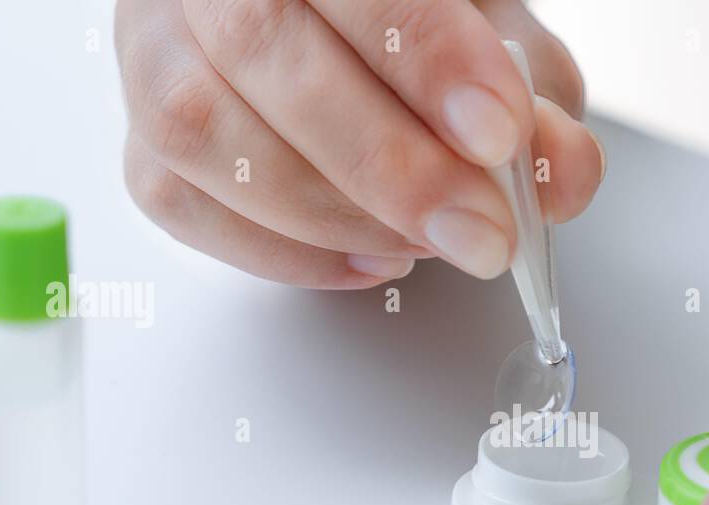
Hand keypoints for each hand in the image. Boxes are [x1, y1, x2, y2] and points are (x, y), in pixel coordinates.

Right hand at [114, 0, 602, 286]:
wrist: (351, 48)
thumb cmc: (420, 40)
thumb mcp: (500, 53)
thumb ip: (536, 103)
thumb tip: (564, 174)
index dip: (424, 53)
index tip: (497, 133)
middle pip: (264, 46)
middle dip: (388, 164)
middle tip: (481, 234)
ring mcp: (156, 46)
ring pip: (203, 131)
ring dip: (332, 215)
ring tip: (426, 246)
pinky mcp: (144, 136)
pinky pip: (177, 201)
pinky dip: (283, 252)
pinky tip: (367, 260)